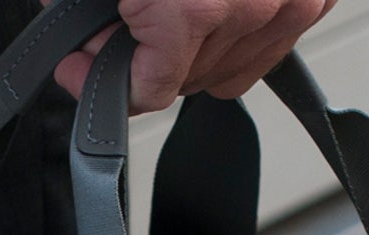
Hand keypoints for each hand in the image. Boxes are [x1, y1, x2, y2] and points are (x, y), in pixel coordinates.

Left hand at [52, 0, 336, 114]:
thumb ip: (83, 10)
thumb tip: (84, 51)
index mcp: (195, 9)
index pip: (145, 91)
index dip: (98, 79)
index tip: (75, 66)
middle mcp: (255, 10)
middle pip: (183, 82)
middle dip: (140, 60)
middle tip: (111, 25)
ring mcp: (294, 3)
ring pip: (226, 71)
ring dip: (188, 50)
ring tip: (158, 7)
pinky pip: (266, 44)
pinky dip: (233, 33)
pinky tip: (206, 10)